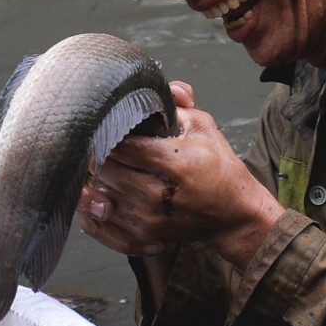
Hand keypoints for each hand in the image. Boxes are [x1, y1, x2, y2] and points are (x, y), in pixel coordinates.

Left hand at [76, 81, 283, 267]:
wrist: (234, 215)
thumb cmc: (217, 167)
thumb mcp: (204, 128)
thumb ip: (179, 103)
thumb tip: (167, 86)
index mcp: (174, 163)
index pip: (119, 145)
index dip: (105, 134)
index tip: (103, 127)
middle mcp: (158, 195)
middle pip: (104, 170)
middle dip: (97, 156)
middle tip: (95, 147)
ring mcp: (148, 221)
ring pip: (97, 196)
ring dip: (93, 182)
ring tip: (97, 169)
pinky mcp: (142, 239)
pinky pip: (99, 227)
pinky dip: (91, 212)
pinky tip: (97, 197)